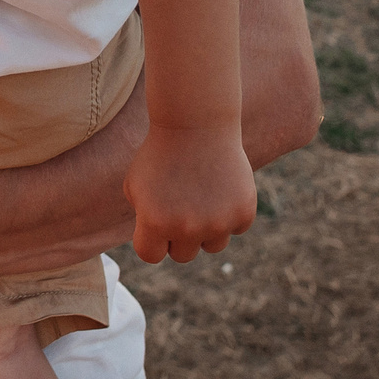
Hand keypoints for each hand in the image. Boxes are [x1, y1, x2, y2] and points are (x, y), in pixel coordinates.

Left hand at [125, 123, 256, 263]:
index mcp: (155, 223)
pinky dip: (230, 213)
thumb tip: (156, 242)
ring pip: (212, 245)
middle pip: (182, 255)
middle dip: (179, 236)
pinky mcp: (243, 213)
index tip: (156, 221)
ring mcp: (218, 223)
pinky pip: (235, 228)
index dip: (152, 239)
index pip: (151, 255)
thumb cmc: (160, 153)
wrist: (196, 123)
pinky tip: (220, 188)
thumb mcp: (135, 185)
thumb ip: (143, 218)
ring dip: (206, 228)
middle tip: (180, 206)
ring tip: (201, 197)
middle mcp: (187, 229)